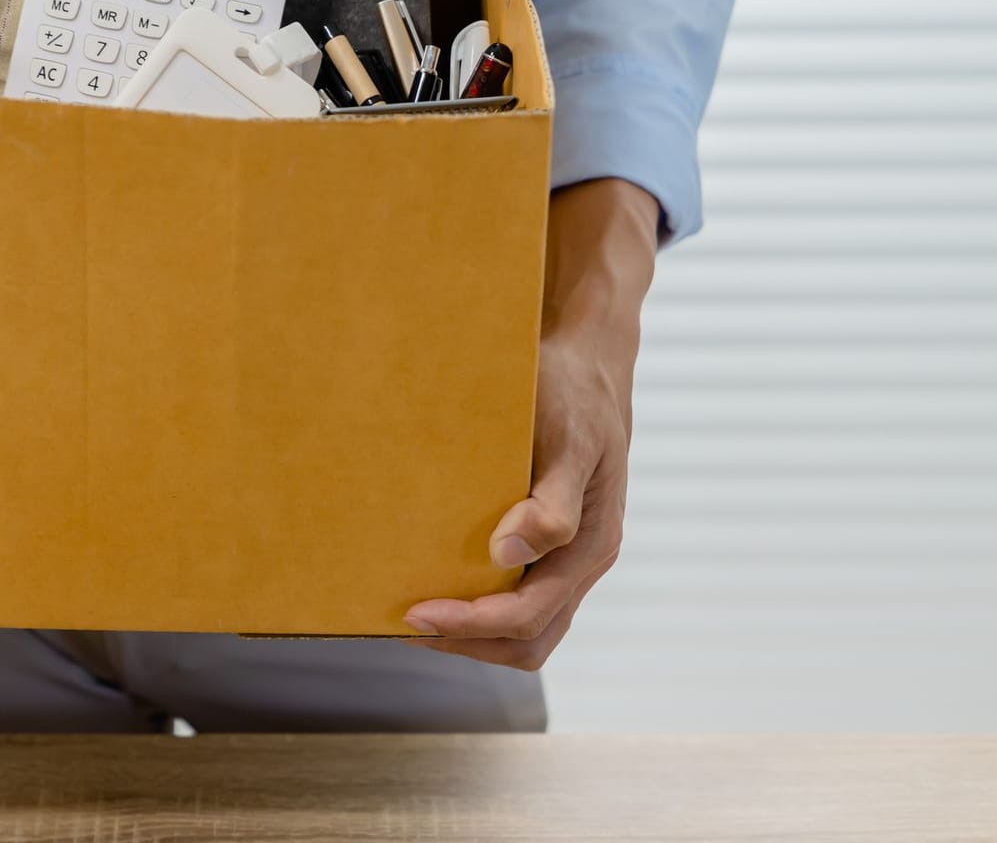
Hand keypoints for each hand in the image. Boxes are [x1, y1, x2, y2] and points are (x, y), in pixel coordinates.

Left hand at [404, 179, 657, 669]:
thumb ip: (553, 504)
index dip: (471, 624)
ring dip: (473, 631)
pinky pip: (518, 591)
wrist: (588, 355)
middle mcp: (582, 560)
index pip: (529, 615)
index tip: (415, 614)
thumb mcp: (570, 440)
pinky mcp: (549, 539)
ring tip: (417, 615)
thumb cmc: (575, 391)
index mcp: (592, 544)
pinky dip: (479, 602)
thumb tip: (508, 552)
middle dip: (467, 640)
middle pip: (528, 639)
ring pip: (524, 624)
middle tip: (405, 622)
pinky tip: (439, 579)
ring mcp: (567, 553)